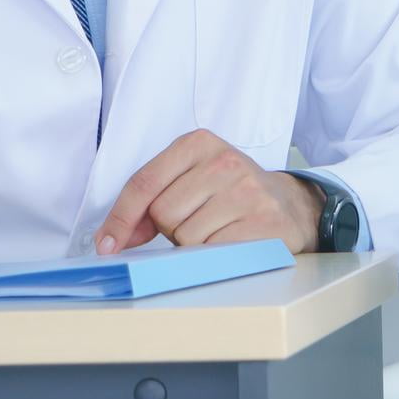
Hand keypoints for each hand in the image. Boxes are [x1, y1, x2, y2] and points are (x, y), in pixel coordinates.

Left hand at [95, 129, 324, 255]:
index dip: (120, 218)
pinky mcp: (263, 222)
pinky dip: (214, 255)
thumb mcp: (192, 180)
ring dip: (194, 244)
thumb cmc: (231, 195)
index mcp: (199, 143)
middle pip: (163, 213)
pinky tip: (231, 241)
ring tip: (218, 229)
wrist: (291, 206)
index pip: (144, 183)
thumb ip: (151, 201)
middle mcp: (224, 162)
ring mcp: (246, 191)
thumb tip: (114, 238)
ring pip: (186, 237)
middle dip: (171, 228)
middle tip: (199, 220)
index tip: (107, 244)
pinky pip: (213, 252)